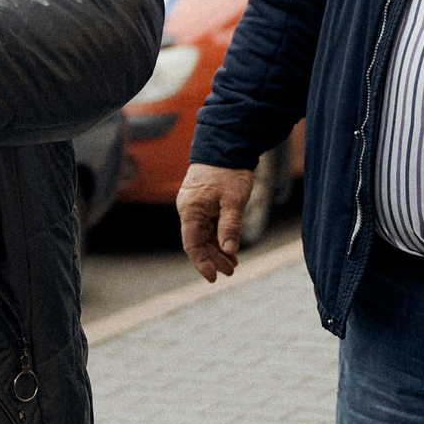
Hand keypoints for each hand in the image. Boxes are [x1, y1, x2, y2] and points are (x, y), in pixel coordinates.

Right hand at [176, 164, 253, 280]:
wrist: (226, 145)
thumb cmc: (229, 172)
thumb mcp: (234, 201)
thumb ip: (230, 226)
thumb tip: (229, 250)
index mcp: (191, 210)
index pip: (192, 244)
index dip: (202, 263)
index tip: (214, 278)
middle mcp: (188, 209)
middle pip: (198, 241)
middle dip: (213, 258)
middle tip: (231, 271)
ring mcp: (195, 206)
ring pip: (203, 234)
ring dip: (217, 249)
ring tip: (233, 263)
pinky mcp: (202, 202)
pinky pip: (207, 225)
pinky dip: (218, 236)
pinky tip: (229, 246)